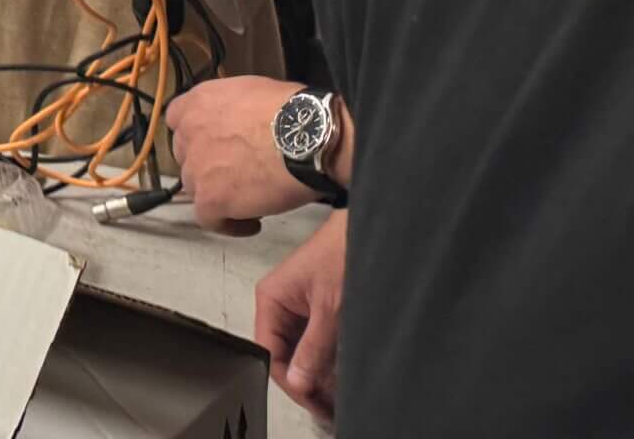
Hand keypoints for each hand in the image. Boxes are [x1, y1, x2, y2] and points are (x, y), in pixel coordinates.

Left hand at [164, 75, 308, 232]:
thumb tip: (242, 122)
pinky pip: (209, 219)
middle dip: (207, 166)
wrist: (308, 137)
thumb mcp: (252, 91)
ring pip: (196, 188)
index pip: (177, 119)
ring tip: (248, 200)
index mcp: (200, 101)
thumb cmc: (294, 111)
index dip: (196, 136)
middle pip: (187, 156)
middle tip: (236, 174)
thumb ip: (233, 108)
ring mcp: (196, 167)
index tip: (213, 146)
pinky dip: (228, 224)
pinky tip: (251, 223)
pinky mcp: (210, 198)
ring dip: (217, 194)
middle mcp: (190, 132)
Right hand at [256, 208, 346, 419]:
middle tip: (330, 409)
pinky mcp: (318, 309)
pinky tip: (342, 376)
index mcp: (271, 300)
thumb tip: (298, 383)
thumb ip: (313, 349)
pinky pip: (316, 342)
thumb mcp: (330, 310)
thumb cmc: (343, 256)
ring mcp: (300, 308)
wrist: (368, 229)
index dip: (291, 382)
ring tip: (339, 398)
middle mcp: (280, 306)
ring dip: (318, 375)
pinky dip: (328, 360)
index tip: (316, 404)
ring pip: (302, 352)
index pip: (269, 353)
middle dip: (306, 382)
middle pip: (284, 355)